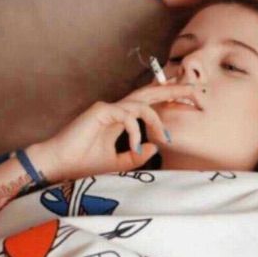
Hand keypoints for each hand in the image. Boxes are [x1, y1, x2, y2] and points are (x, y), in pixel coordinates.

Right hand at [39, 83, 196, 181]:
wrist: (60, 165)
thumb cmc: (84, 162)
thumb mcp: (118, 162)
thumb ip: (137, 155)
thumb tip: (156, 146)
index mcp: (122, 118)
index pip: (151, 104)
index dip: (170, 100)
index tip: (190, 102)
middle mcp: (118, 109)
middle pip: (151, 94)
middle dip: (175, 91)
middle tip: (198, 92)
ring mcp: (109, 108)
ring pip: (142, 103)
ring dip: (158, 120)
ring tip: (166, 138)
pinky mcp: (101, 111)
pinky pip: (127, 115)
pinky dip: (135, 130)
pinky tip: (135, 147)